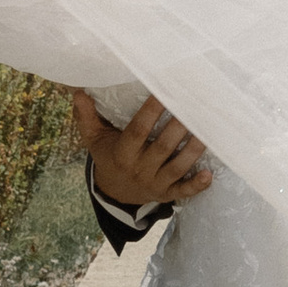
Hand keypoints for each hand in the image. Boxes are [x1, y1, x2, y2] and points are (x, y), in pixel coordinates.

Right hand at [69, 89, 213, 211]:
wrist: (115, 192)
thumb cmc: (108, 156)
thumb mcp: (94, 139)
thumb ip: (87, 116)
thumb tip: (78, 93)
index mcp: (122, 153)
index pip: (137, 131)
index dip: (151, 112)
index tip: (164, 92)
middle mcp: (139, 169)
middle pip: (161, 148)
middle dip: (178, 128)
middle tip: (194, 107)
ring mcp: (154, 183)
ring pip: (176, 168)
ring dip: (193, 151)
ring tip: (207, 132)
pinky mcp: (167, 194)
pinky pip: (183, 192)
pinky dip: (197, 185)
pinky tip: (209, 174)